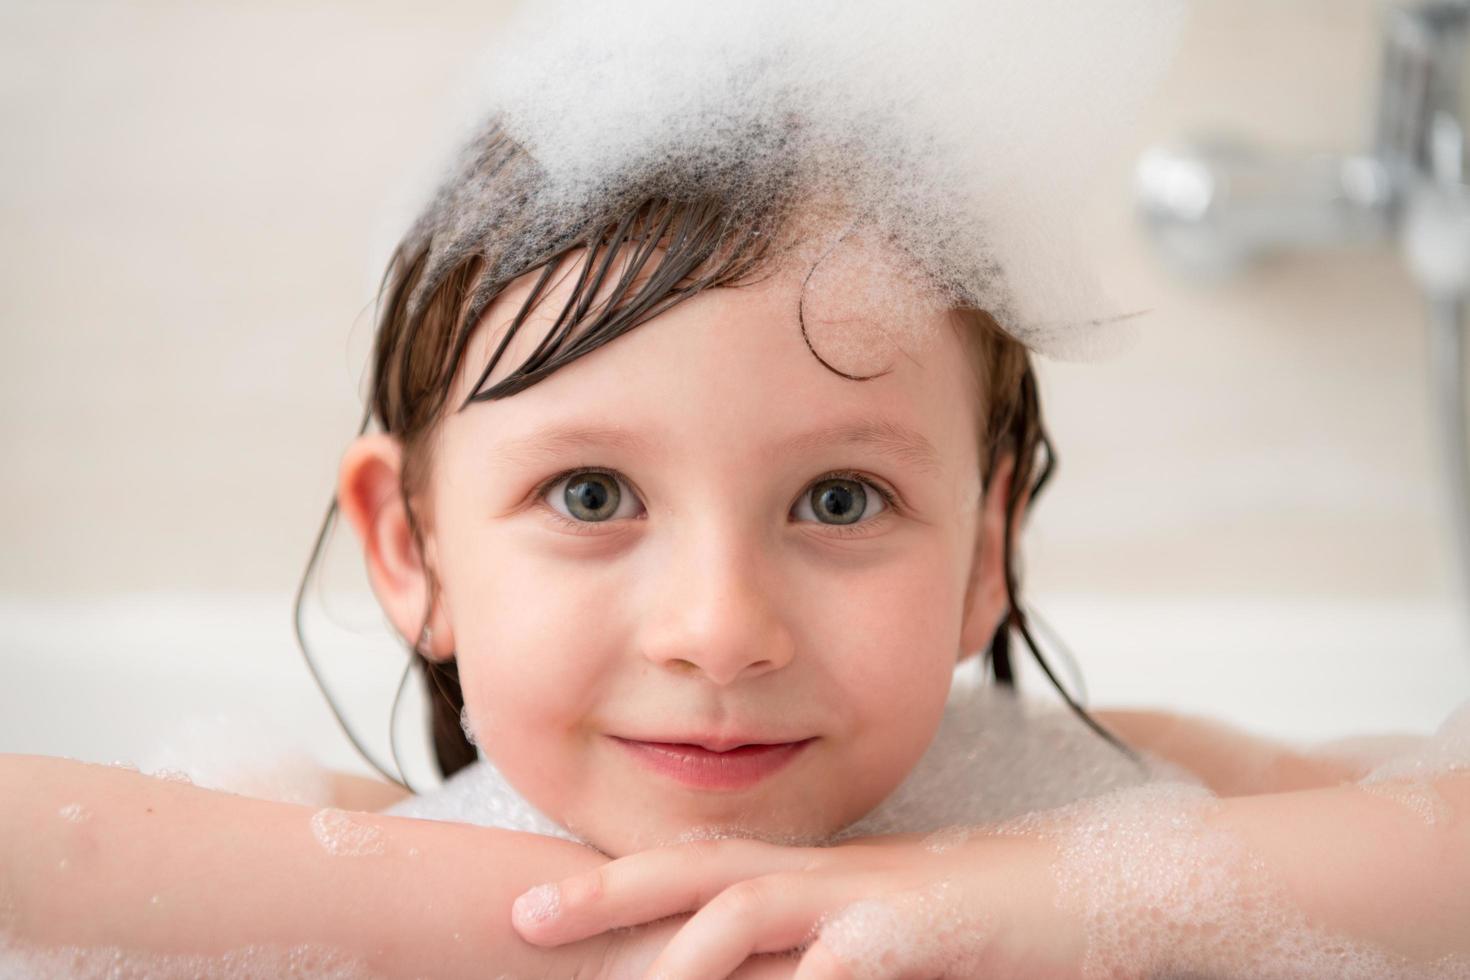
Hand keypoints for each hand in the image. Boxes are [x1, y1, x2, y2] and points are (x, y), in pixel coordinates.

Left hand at [510, 830, 1082, 978]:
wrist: (1109, 886)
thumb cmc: (992, 926)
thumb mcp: (889, 937)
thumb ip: (821, 955)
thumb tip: (778, 972)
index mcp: (817, 876)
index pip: (698, 870)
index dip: (616, 884)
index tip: (541, 907)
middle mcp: (831, 876)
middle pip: (696, 871)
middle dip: (604, 893)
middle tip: (519, 919)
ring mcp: (875, 899)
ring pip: (748, 909)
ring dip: (675, 952)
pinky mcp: (924, 933)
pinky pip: (845, 964)